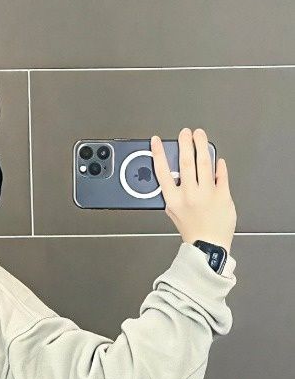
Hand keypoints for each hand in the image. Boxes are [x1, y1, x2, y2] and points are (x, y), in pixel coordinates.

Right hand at [151, 128, 236, 253]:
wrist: (209, 245)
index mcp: (174, 199)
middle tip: (185, 133)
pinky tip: (217, 159)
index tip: (157, 141)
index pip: (162, 172)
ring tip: (200, 136)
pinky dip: (219, 165)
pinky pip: (221, 174)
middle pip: (185, 162)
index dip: (159, 153)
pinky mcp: (223, 194)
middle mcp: (190, 194)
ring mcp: (207, 193)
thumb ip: (172, 195)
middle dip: (185, 144)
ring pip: (204, 163)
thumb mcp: (173, 213)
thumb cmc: (192, 231)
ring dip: (201, 146)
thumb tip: (172, 177)